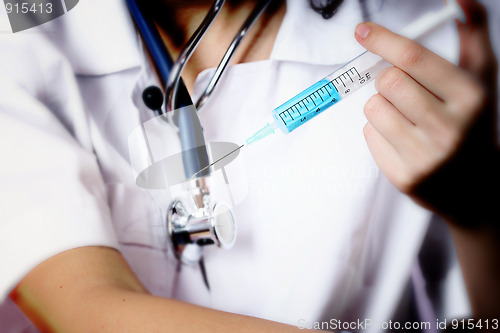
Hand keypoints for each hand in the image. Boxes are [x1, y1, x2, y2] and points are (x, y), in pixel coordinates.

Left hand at [355, 0, 497, 224]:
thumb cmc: (474, 124)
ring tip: (406, 117)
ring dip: (381, 106)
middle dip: (388, 79)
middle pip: (388, 82)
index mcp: (471, 97)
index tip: (362, 32)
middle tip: (402, 89)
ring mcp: (425, 157)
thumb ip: (472, 36)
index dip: (383, 40)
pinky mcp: (404, 178)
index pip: (414, 59)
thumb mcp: (481, 80)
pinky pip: (368, 136)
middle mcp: (450, 129)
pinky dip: (378, 132)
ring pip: (372, 108)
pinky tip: (402, 140)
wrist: (479, 190)